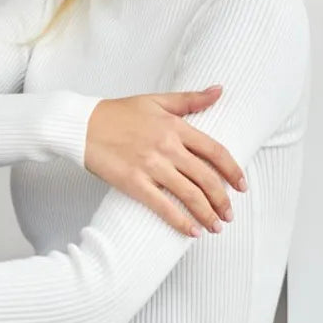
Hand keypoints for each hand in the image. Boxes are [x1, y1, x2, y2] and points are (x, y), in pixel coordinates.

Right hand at [84, 85, 246, 236]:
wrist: (82, 126)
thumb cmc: (117, 113)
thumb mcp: (156, 100)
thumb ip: (190, 99)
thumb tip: (219, 90)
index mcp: (175, 127)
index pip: (215, 151)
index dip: (232, 171)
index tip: (241, 186)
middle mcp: (167, 147)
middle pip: (206, 178)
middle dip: (222, 200)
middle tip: (229, 214)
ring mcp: (151, 166)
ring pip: (189, 195)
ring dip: (207, 214)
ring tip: (216, 226)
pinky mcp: (134, 183)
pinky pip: (163, 207)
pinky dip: (180, 222)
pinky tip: (192, 232)